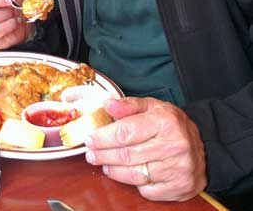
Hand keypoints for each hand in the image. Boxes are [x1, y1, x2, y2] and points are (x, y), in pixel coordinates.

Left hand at [85, 97, 206, 201]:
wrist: (206, 149)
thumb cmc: (175, 126)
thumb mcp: (155, 107)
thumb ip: (130, 105)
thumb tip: (108, 104)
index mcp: (165, 122)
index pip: (126, 132)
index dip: (103, 137)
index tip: (90, 138)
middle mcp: (172, 146)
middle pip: (126, 154)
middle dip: (103, 154)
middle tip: (91, 153)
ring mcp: (176, 170)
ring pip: (133, 174)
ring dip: (112, 170)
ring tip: (103, 163)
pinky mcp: (177, 188)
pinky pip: (145, 190)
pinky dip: (132, 183)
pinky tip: (125, 174)